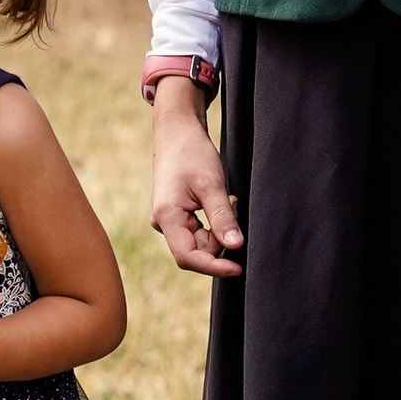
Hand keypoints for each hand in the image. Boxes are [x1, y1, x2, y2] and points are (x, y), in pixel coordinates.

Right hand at [150, 85, 241, 279]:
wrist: (177, 131)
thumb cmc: (192, 152)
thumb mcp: (212, 184)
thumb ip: (222, 217)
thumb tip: (235, 246)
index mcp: (165, 216)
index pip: (189, 257)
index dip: (215, 267)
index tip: (238, 269)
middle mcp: (162, 222)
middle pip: (197, 251)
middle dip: (220, 237)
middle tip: (232, 203)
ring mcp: (168, 219)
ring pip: (200, 241)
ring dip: (218, 227)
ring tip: (226, 197)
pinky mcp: (175, 215)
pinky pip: (198, 230)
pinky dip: (213, 221)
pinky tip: (219, 199)